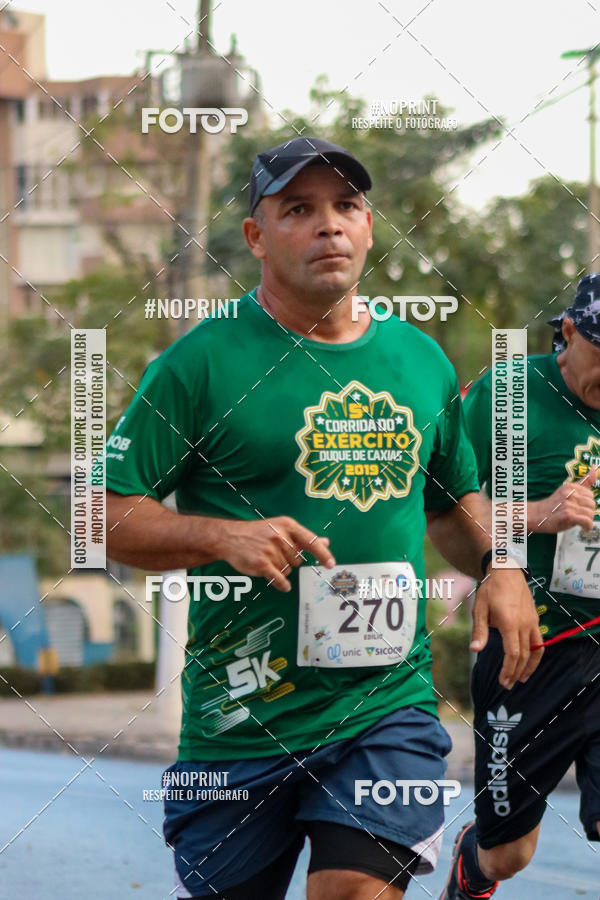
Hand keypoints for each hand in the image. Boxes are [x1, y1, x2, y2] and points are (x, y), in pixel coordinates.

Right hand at [216, 516, 334, 591]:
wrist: (230, 537)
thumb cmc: (258, 532)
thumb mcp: (281, 528)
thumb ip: (303, 537)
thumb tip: (326, 542)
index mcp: (288, 525)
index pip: (310, 541)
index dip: (323, 554)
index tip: (331, 564)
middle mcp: (280, 536)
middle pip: (298, 559)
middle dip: (289, 560)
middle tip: (274, 553)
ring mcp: (271, 550)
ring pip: (288, 569)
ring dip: (280, 569)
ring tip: (267, 559)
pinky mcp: (262, 563)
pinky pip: (279, 579)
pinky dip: (282, 584)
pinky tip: (282, 585)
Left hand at [471, 569, 543, 688]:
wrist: (507, 572)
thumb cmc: (490, 590)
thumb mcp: (479, 609)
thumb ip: (479, 631)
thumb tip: (475, 650)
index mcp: (510, 623)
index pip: (512, 653)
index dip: (508, 670)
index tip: (502, 681)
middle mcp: (524, 624)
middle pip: (523, 655)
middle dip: (515, 673)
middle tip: (507, 685)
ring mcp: (532, 622)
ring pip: (535, 650)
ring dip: (529, 667)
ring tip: (521, 679)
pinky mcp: (535, 619)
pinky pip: (539, 642)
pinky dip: (535, 655)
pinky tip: (529, 662)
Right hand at [530, 465, 597, 532]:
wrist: (536, 516)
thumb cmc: (552, 505)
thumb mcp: (567, 491)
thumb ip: (583, 482)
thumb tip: (595, 468)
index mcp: (570, 486)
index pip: (590, 494)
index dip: (586, 503)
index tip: (580, 508)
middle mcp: (569, 494)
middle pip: (592, 504)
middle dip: (588, 512)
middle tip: (580, 516)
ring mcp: (568, 504)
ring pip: (590, 513)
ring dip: (588, 520)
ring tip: (580, 523)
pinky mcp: (567, 515)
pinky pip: (586, 520)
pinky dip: (587, 526)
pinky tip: (583, 528)